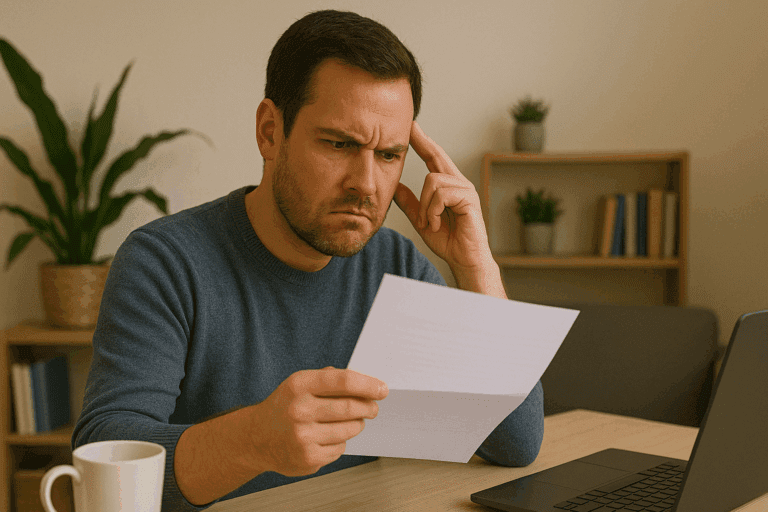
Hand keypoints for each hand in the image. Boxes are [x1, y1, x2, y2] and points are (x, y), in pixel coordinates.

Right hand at [249, 367, 387, 476]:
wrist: (256, 438)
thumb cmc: (285, 407)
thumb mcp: (300, 384)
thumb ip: (330, 379)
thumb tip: (366, 383)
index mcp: (299, 385)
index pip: (342, 381)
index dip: (367, 384)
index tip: (382, 389)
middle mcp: (299, 410)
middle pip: (351, 407)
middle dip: (369, 407)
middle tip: (372, 408)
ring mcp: (303, 436)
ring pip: (350, 429)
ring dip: (357, 425)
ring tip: (348, 422)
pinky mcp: (308, 457)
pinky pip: (341, 448)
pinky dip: (341, 441)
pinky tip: (327, 437)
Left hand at [395, 121, 494, 276]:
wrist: (464, 259)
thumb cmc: (448, 241)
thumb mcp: (422, 220)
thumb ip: (410, 203)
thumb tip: (395, 187)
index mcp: (448, 187)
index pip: (433, 159)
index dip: (423, 143)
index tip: (412, 128)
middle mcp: (459, 184)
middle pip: (438, 156)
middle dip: (423, 141)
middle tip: (411, 126)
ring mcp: (465, 190)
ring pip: (432, 180)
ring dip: (425, 206)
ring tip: (430, 222)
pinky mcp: (469, 199)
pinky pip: (441, 194)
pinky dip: (433, 211)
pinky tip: (436, 223)